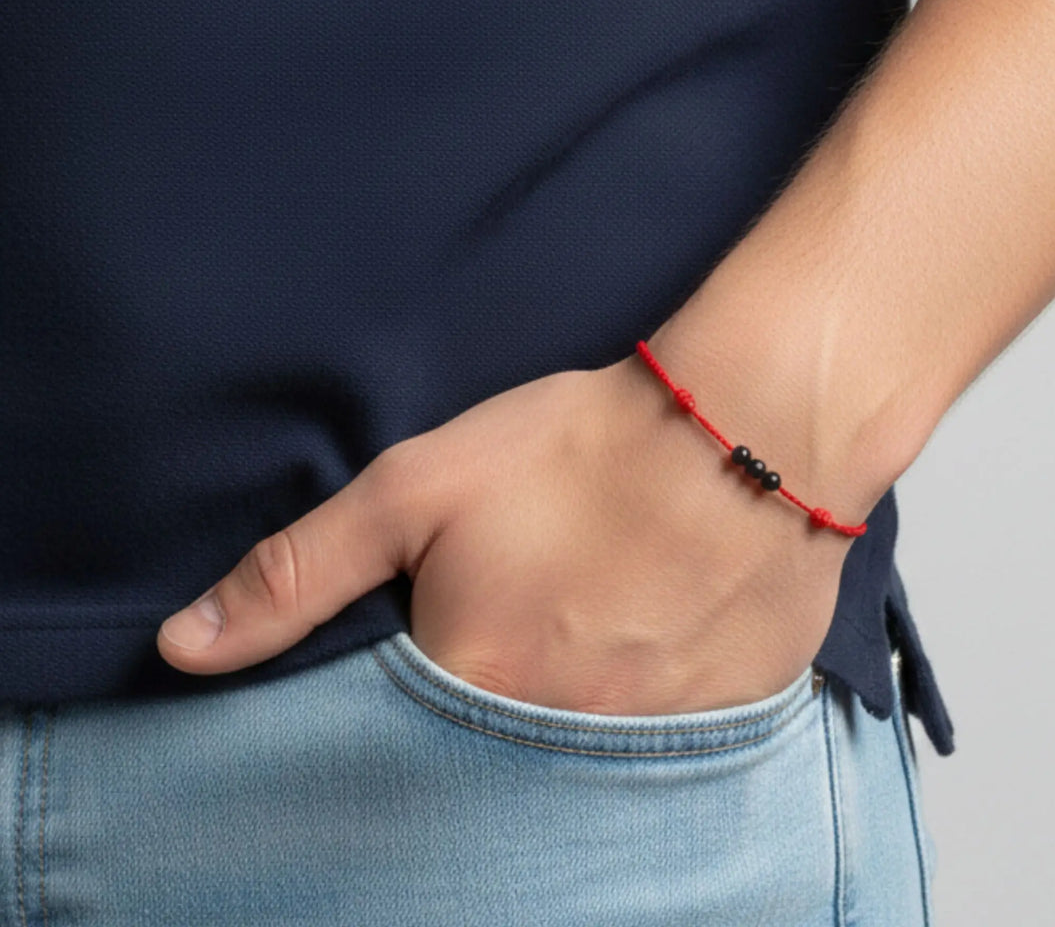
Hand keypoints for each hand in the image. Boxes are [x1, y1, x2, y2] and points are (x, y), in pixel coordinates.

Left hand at [157, 349, 869, 713]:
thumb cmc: (578, 449)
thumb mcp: (418, 488)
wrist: (745, 429)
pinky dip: (637, 697)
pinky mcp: (718, 723)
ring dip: (567, 693)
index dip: (412, 677)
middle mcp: (555, 738)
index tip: (442, 627)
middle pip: (487, 751)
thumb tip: (184, 648)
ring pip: (572, 749)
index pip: (396, 739)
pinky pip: (654, 744)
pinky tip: (647, 631)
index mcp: (472, 686)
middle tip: (530, 607)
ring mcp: (646, 742)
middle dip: (490, 689)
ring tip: (590, 612)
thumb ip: (299, 572)